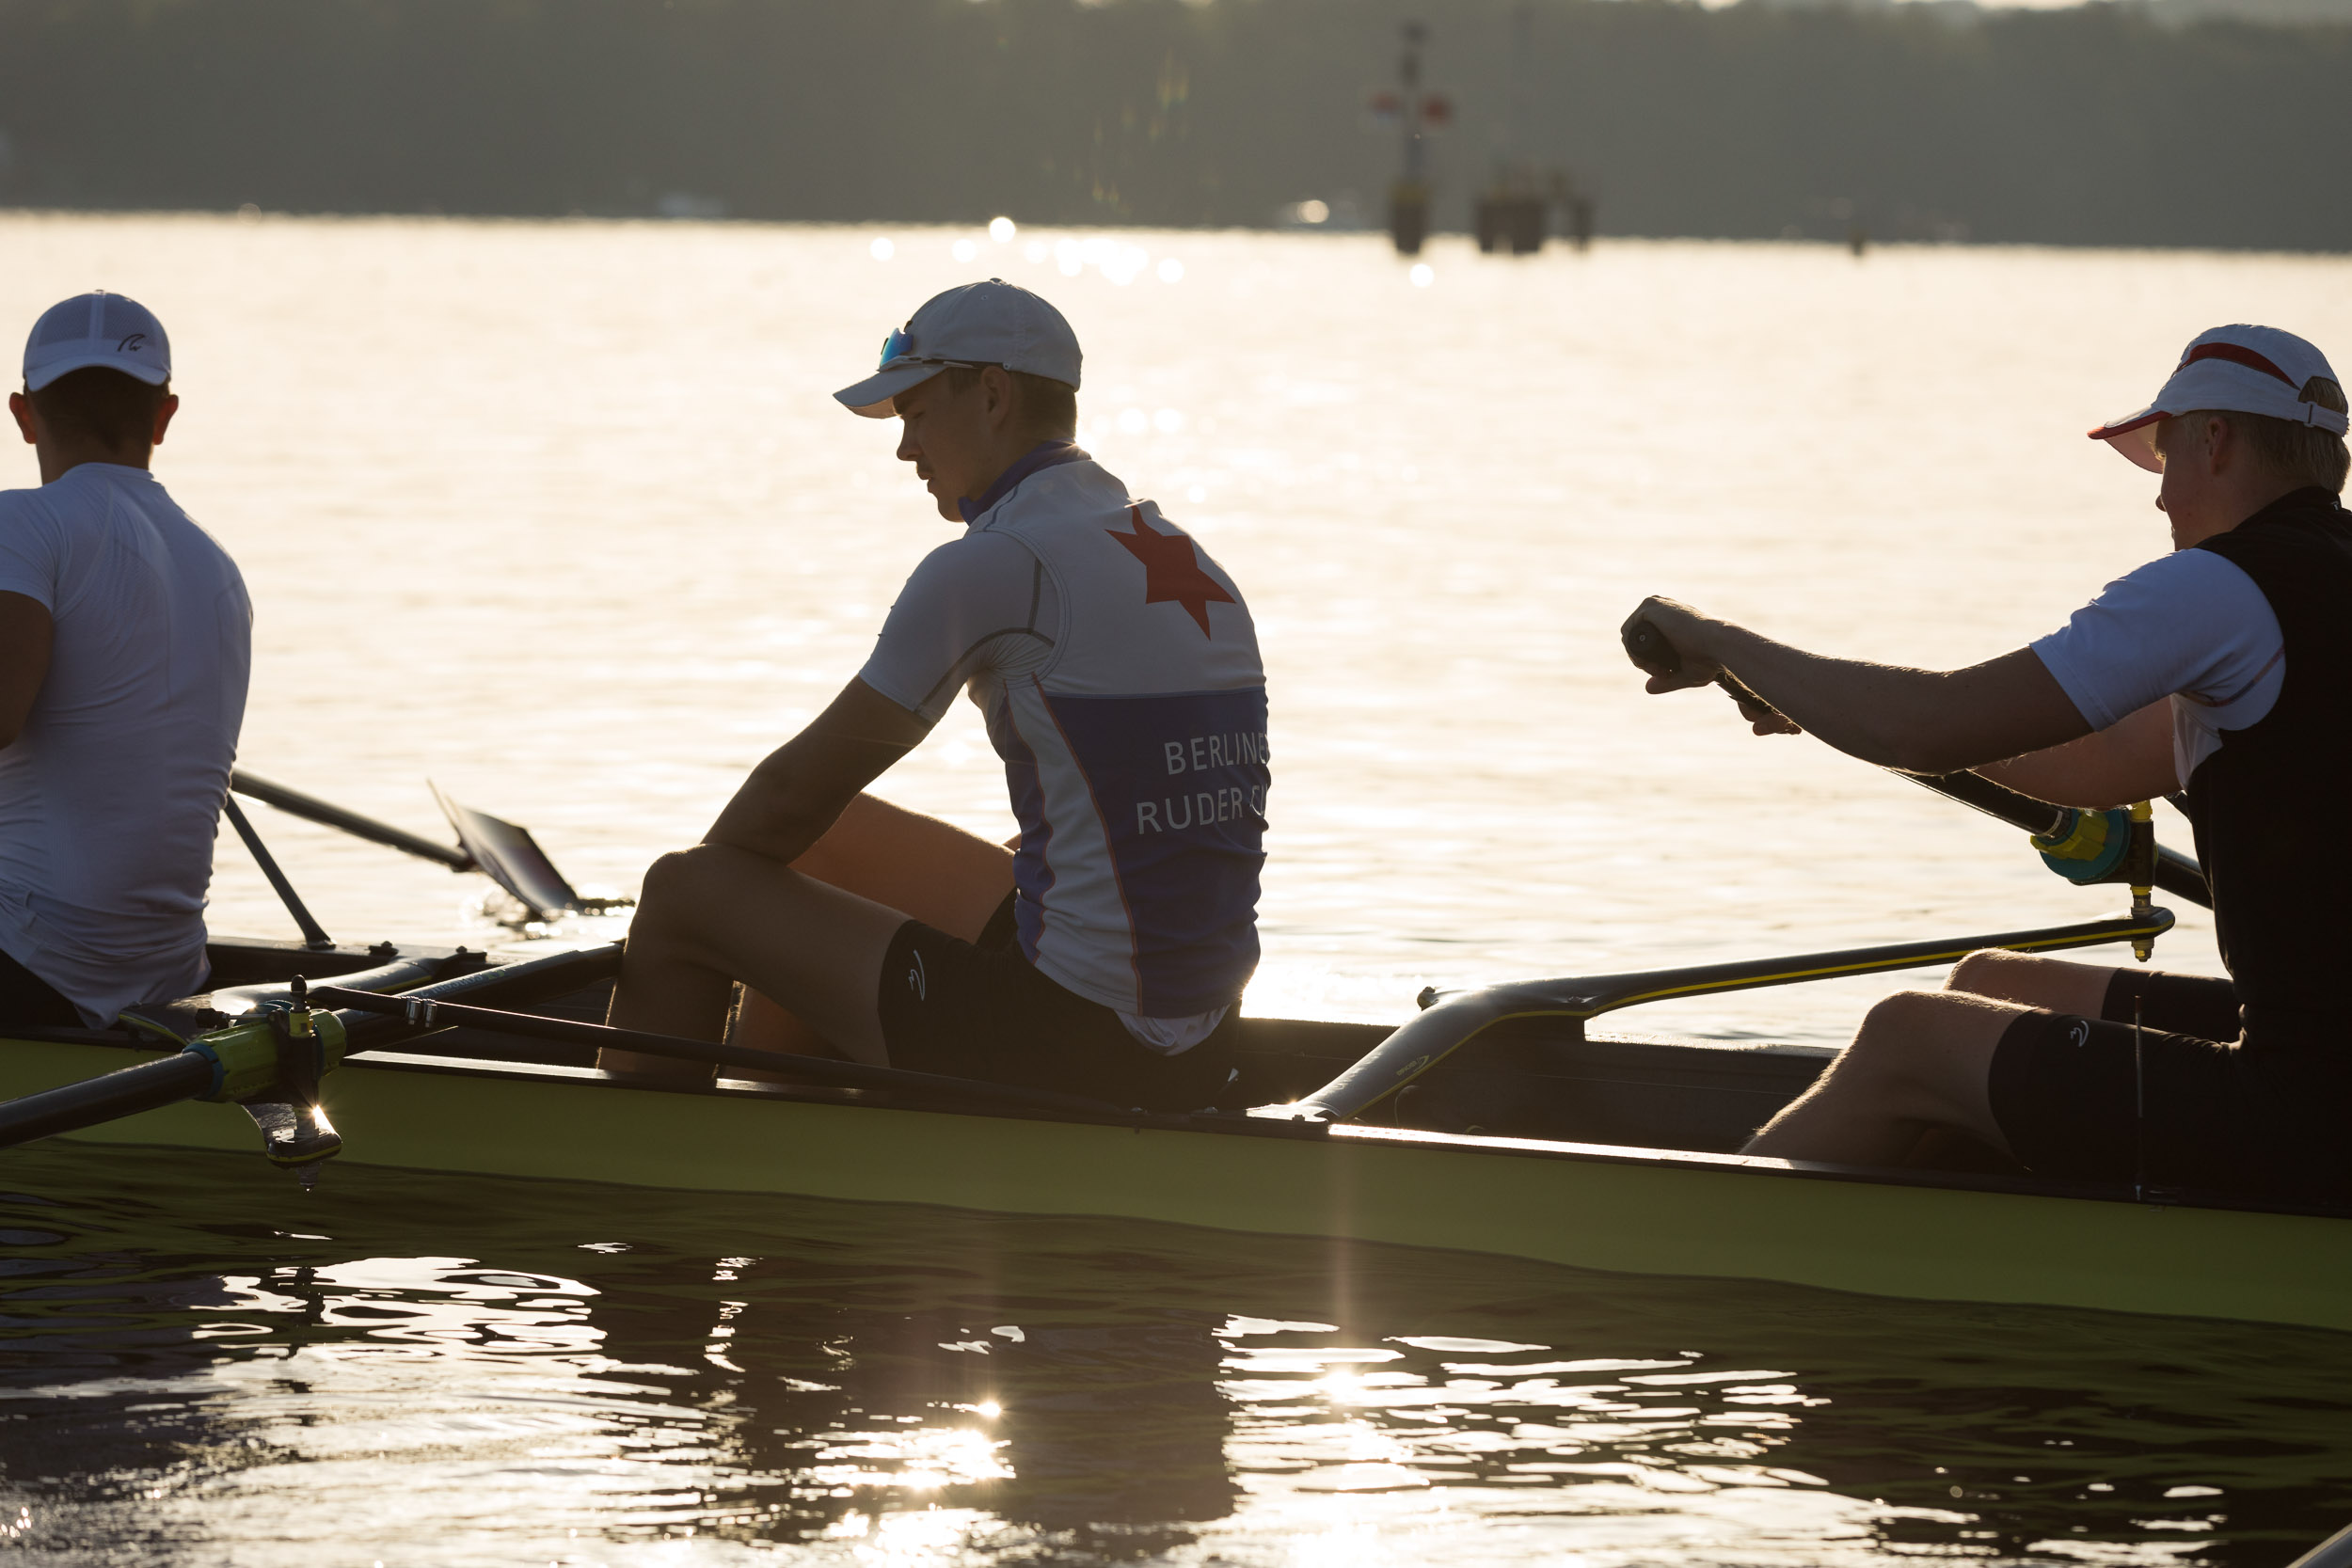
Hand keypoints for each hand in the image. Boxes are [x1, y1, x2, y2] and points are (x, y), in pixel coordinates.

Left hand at [1622, 597, 1803, 736]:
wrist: (1718, 645)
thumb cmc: (1709, 659)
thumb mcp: (1685, 673)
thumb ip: (1666, 681)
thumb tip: (1647, 688)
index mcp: (1670, 618)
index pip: (1644, 642)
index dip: (1648, 662)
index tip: (1663, 674)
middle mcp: (1661, 608)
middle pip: (1636, 640)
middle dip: (1643, 661)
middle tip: (1661, 672)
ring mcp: (1654, 605)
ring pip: (1630, 637)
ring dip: (1638, 658)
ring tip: (1658, 669)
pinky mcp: (1650, 606)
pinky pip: (1627, 630)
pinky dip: (1632, 649)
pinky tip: (1646, 660)